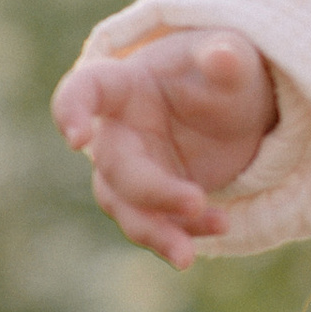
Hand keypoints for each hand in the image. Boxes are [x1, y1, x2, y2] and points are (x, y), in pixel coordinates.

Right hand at [51, 32, 277, 264]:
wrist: (239, 110)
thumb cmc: (223, 72)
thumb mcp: (235, 60)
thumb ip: (227, 58)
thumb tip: (222, 56)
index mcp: (124, 85)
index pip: (85, 90)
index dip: (72, 110)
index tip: (75, 137)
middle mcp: (117, 132)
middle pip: (115, 168)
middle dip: (151, 191)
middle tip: (195, 201)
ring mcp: (133, 170)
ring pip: (127, 209)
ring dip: (157, 232)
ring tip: (188, 255)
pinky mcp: (154, 202)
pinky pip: (158, 225)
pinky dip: (185, 233)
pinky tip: (221, 226)